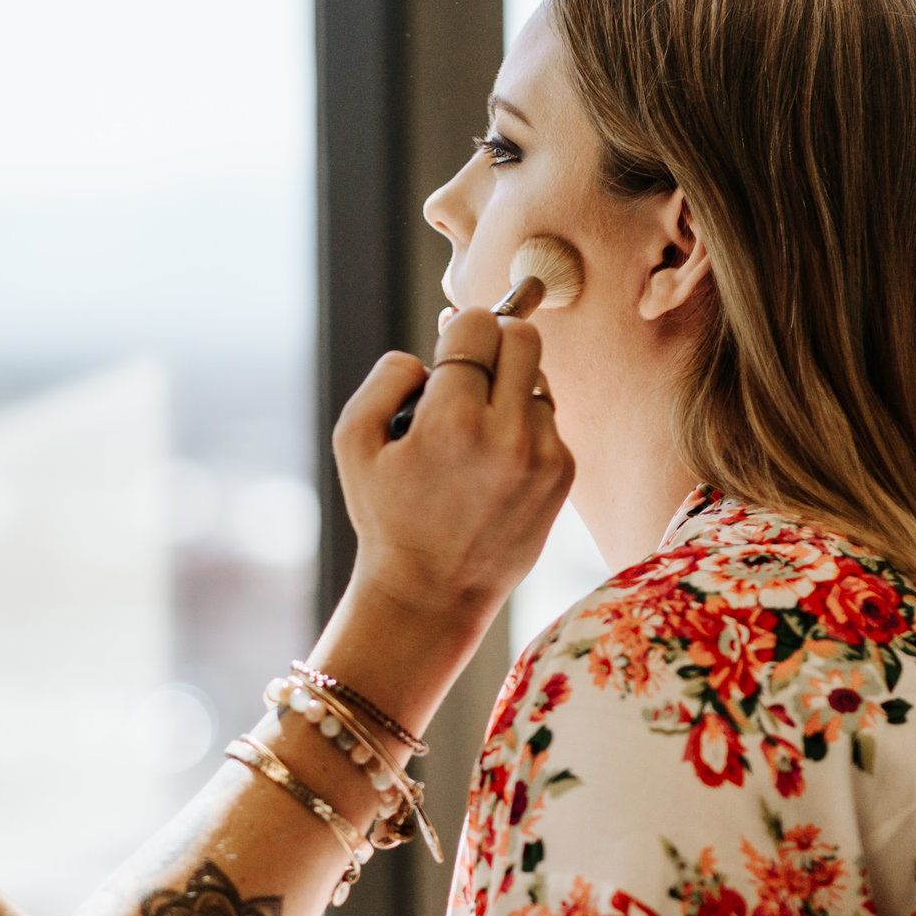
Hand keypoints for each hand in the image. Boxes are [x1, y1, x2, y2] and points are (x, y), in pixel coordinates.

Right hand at [331, 305, 573, 632]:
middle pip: (523, 335)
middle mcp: (507, 434)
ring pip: (539, 376)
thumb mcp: (353, 443)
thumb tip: (427, 353)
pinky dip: (524, 424)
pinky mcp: (563, 474)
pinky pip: (550, 417)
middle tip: (469, 370)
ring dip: (509, 387)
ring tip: (476, 430)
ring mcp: (544, 455)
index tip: (446, 353)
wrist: (432, 592)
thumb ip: (384, 379)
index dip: (456, 330)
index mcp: (453, 420)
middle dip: (493, 340)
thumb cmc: (387, 517)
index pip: (477, 324)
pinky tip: (494, 460)